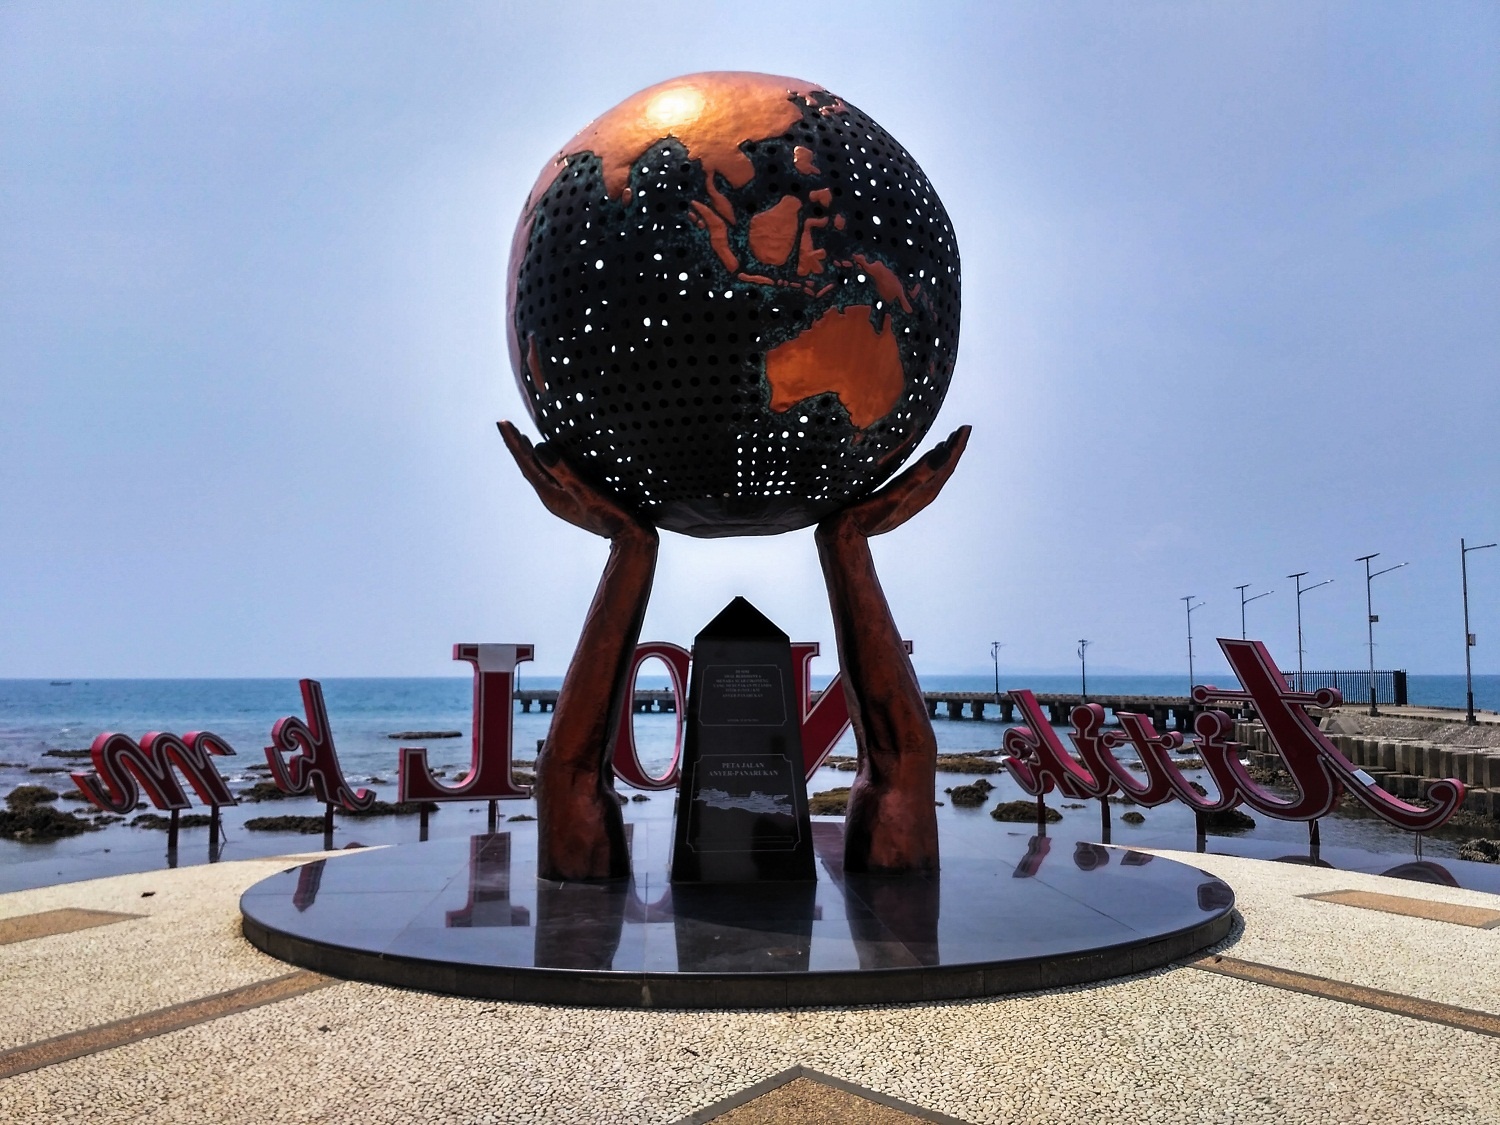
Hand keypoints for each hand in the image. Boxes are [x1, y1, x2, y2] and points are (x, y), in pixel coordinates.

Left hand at [498, 421, 652, 539]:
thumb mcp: (585, 491)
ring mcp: (563, 499)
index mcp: (551, 495)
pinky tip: (552, 458)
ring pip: (540, 471)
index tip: (502, 422)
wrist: (628, 537)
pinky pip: (552, 475)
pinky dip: (546, 462)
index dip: (513, 442)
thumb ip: (563, 471)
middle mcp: (553, 497)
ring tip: (522, 439)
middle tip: (505, 424)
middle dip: (517, 445)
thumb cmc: (609, 515)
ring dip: (529, 453)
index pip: (526, 463)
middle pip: (529, 466)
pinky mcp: (575, 498)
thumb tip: (539, 449)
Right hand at [827, 425, 969, 537]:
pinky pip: (921, 477)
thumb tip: (943, 455)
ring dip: (941, 457)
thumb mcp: (895, 495)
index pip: (946, 465)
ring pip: (933, 473)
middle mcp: (920, 495)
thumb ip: (918, 476)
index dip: (957, 447)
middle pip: (943, 468)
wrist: (848, 534)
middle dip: (953, 449)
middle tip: (962, 430)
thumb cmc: (869, 516)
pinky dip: (926, 465)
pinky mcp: (899, 497)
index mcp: (923, 492)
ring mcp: (910, 497)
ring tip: (947, 444)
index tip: (966, 428)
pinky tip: (921, 462)